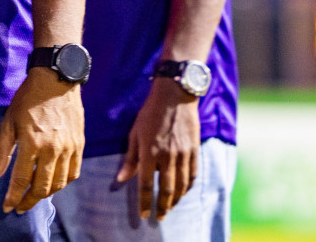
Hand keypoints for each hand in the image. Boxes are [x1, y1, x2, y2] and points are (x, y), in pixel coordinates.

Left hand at [0, 69, 83, 213]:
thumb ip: (1, 151)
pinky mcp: (79, 145)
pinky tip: (54, 184)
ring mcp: (68, 149)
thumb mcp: (8, 121)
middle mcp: (52, 150)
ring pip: (59, 184)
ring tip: (34, 196)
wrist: (56, 80)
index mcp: (31, 143)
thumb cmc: (27, 99)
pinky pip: (73, 173)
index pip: (20, 180)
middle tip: (20, 207)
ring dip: (46, 194)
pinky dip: (63, 183)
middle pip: (41, 187)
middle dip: (29, 201)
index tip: (7, 208)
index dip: (13, 197)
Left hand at [116, 78, 199, 220]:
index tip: (144, 214)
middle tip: (159, 217)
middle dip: (162, 206)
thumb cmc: (149, 114)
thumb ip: (130, 158)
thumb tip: (121, 179)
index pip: (146, 184)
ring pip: (181, 186)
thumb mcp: (134, 133)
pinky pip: (193, 176)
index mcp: (150, 152)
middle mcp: (168, 156)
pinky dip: (187, 188)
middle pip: (166, 189)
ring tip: (169, 208)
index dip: (145, 201)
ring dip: (175, 200)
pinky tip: (182, 193)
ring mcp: (183, 154)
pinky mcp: (194, 151)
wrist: (175, 97)